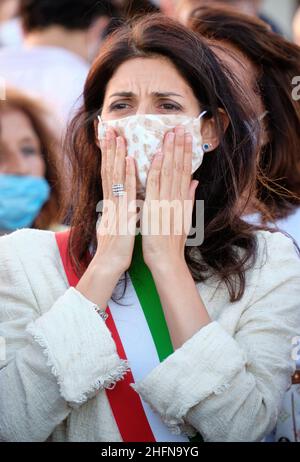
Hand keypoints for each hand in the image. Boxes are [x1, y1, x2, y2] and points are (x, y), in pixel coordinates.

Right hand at [76, 128, 136, 306]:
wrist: (109, 264)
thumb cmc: (115, 247)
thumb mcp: (117, 224)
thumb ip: (120, 211)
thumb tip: (122, 202)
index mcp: (112, 203)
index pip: (110, 175)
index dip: (110, 156)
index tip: (111, 140)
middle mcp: (111, 201)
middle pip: (109, 170)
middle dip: (110, 149)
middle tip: (110, 128)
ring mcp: (115, 206)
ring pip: (114, 176)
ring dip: (116, 155)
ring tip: (118, 136)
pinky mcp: (121, 214)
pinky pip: (124, 192)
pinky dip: (126, 175)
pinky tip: (128, 160)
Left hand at [142, 126, 198, 270]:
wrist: (167, 259)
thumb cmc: (173, 242)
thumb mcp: (185, 218)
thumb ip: (189, 198)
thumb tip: (194, 181)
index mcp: (182, 200)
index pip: (186, 171)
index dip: (186, 153)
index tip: (186, 137)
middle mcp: (176, 199)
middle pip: (179, 168)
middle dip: (179, 147)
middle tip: (180, 127)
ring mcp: (166, 202)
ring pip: (169, 173)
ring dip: (169, 152)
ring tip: (170, 134)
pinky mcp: (155, 208)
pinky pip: (155, 186)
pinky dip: (156, 170)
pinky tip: (155, 156)